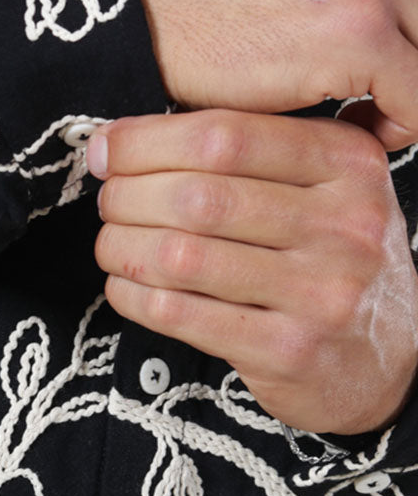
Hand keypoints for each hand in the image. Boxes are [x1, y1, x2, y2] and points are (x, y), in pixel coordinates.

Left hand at [88, 110, 417, 435]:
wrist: (388, 359)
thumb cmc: (332, 258)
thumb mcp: (324, 187)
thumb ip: (250, 151)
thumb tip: (122, 139)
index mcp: (349, 163)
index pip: (225, 135)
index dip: (146, 141)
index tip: (107, 150)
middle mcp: (346, 225)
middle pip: (197, 197)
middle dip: (128, 196)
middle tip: (108, 202)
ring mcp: (322, 293)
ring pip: (182, 256)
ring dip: (123, 247)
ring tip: (111, 243)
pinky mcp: (291, 351)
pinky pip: (181, 315)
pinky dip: (134, 296)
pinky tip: (124, 285)